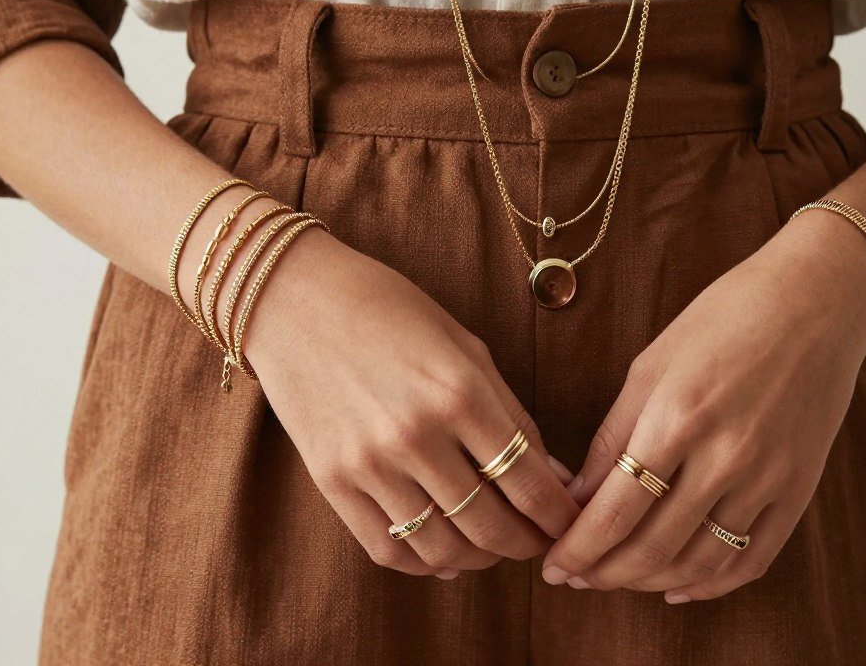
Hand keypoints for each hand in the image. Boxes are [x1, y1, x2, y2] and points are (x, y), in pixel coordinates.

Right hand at [245, 226, 578, 577]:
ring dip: (479, 559)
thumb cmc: (390, 311)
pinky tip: (442, 553)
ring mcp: (370, 462)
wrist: (295, 301)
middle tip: (539, 543)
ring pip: (442, 549)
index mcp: (461, 391)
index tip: (570, 525)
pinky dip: (423, 563)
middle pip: (490, 525)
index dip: (558, 516)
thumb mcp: (464, 346)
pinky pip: (387, 548)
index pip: (528, 481)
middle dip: (527, 544)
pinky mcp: (332, 481)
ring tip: (492, 547)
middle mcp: (417, 434)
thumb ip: (511, 413)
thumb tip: (554, 476)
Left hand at [541, 209, 865, 599]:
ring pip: (699, 563)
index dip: (578, 549)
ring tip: (617, 578)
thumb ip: (613, 436)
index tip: (553, 565)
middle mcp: (725, 456)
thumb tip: (578, 498)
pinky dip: (712, 585)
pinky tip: (679, 586)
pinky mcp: (800, 490)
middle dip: (604, 573)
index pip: (615, 511)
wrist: (815, 302)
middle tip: (577, 577)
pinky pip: (752, 559)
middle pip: (653, 546)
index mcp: (677, 417)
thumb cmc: (722, 320)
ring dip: (650, 582)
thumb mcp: (651, 366)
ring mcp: (768, 478)